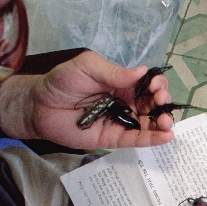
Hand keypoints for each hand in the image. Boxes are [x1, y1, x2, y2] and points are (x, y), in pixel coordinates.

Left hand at [0, 51, 175, 148]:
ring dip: (163, 123)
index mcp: (122, 83)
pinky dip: (152, 139)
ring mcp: (121, 121)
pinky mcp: (114, 138)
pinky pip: (136, 139)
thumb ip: (114, 72)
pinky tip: (165, 136)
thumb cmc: (61, 82)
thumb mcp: (87, 67)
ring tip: (167, 123)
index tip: (156, 87)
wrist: (39, 106)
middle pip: (153, 104)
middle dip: (163, 103)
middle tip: (161, 103)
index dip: (157, 85)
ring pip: (149, 123)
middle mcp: (126, 101)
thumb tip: (143, 71)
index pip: (148, 84)